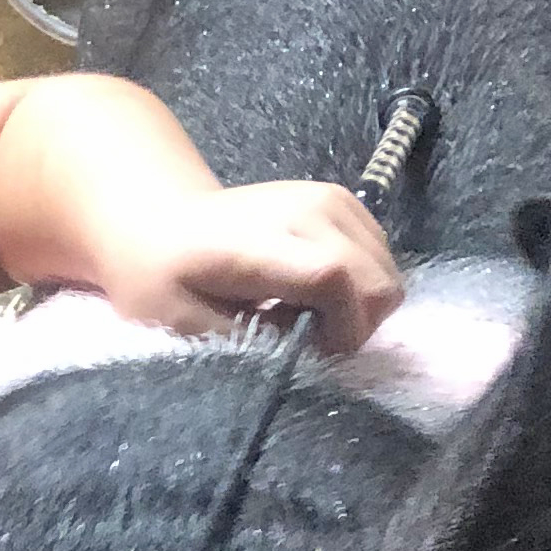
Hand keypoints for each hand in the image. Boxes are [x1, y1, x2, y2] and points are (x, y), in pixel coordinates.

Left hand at [100, 181, 402, 353]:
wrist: (164, 220)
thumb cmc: (164, 279)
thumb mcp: (186, 325)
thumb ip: (250, 343)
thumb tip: (306, 348)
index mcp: (261, 242)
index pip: (336, 277)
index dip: (343, 328)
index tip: (315, 350)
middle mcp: (308, 210)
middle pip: (376, 279)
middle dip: (355, 325)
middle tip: (309, 337)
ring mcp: (332, 199)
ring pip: (386, 272)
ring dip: (357, 305)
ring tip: (307, 312)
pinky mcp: (344, 200)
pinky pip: (380, 256)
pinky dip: (359, 283)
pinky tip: (315, 289)